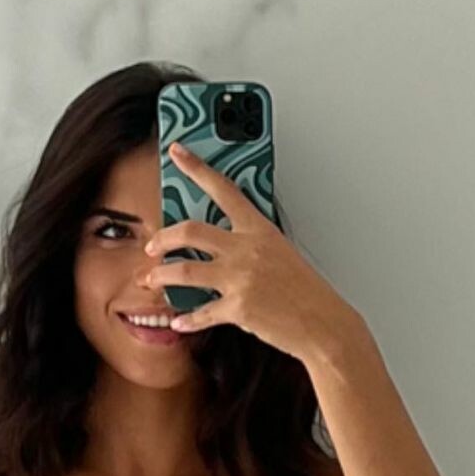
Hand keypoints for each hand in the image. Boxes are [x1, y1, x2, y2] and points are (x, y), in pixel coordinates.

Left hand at [142, 141, 357, 360]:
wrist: (323, 323)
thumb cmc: (306, 290)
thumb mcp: (281, 253)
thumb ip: (251, 243)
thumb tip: (221, 247)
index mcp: (259, 229)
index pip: (224, 188)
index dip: (197, 167)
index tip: (177, 152)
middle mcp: (247, 249)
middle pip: (190, 230)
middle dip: (162, 237)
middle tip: (152, 245)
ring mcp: (241, 278)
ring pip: (184, 270)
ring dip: (160, 275)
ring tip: (151, 279)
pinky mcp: (238, 308)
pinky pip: (200, 313)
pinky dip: (186, 319)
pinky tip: (178, 321)